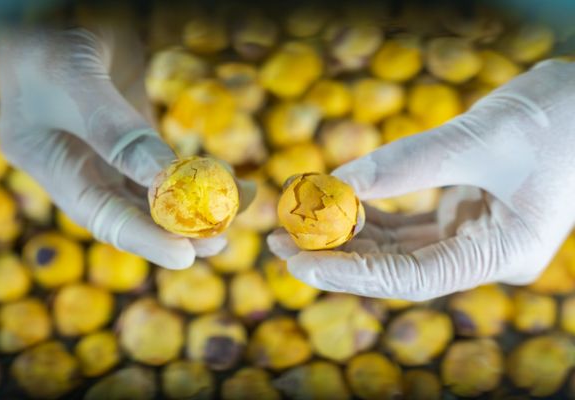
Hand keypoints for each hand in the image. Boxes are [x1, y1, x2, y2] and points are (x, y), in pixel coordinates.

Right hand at [0, 22, 229, 267]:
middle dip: (173, 229)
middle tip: (220, 241)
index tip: (186, 256)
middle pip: (126, 210)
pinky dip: (191, 174)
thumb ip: (116, 131)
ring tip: (233, 212)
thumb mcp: (77, 77)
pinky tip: (224, 180)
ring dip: (190, 205)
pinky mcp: (128, 127)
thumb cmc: (53, 27)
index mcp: (45, 157)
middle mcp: (73, 159)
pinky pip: (162, 162)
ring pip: (148, 189)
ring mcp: (101, 145)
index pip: (98, 213)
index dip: (143, 238)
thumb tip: (165, 184)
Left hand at [269, 60, 574, 300]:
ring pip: (397, 248)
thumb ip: (409, 163)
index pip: (412, 277)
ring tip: (297, 224)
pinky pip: (406, 225)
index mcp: (503, 253)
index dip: (352, 273)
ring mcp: (471, 237)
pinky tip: (335, 204)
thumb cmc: (558, 117)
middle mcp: (483, 255)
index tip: (299, 262)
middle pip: (398, 268)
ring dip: (347, 235)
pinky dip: (368, 214)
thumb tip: (338, 183)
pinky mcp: (460, 216)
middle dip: (340, 256)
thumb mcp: (481, 136)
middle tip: (283, 244)